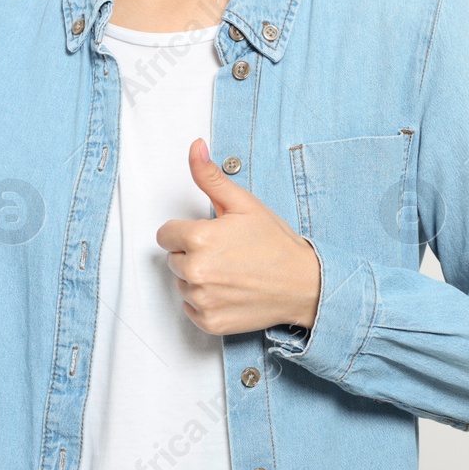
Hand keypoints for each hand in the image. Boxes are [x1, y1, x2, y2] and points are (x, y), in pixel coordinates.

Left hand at [156, 138, 321, 335]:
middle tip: (225, 253)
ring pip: (181, 284)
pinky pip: (191, 309)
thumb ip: (210, 176)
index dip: (186, 231)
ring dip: (198, 279)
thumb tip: (195, 147)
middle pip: (173, 259)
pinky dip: (206, 302)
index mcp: (198, 239)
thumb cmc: (275, 243)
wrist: (303, 284)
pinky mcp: (209, 322)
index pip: (165, 235)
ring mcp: (202, 300)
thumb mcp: (243, 203)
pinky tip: (230, 291)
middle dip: (192, 254)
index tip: (208, 235)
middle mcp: (195, 272)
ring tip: (230, 272)